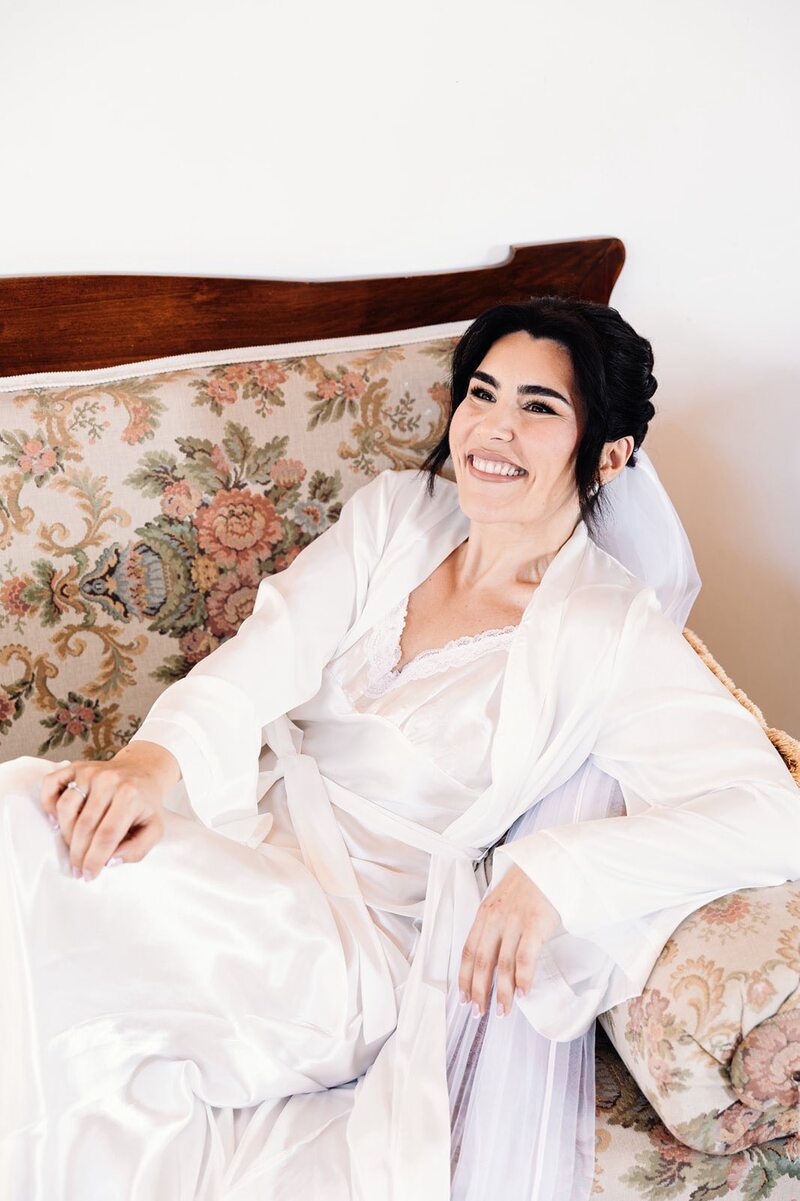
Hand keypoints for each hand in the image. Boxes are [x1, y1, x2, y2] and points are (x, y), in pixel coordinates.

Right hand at [40, 741, 179, 881]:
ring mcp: (90, 772)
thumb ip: (137, 849)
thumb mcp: (154, 829)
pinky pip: (51, 784)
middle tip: (78, 869)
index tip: (88, 875)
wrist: (142, 771)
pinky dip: (48, 804)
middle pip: (84, 826)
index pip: (107, 835)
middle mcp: (109, 781)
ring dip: (65, 834)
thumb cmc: (145, 804)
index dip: (94, 860)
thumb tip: (109, 861)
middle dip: (78, 854)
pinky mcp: (75, 767)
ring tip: (73, 846)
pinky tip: (56, 821)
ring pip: (66, 808)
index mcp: (130, 796)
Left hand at [458, 863, 562, 1018]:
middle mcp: (495, 918)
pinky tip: (523, 993)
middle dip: (478, 991)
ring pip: (502, 965)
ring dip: (502, 992)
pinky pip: (525, 958)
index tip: (463, 997)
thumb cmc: (532, 883)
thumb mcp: (505, 899)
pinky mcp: (535, 924)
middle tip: (478, 1013)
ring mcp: (514, 921)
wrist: (554, 862)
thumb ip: (495, 923)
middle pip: (481, 961)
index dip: (464, 977)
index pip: (468, 950)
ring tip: (503, 1010)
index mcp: (485, 912)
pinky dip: (523, 979)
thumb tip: (491, 954)